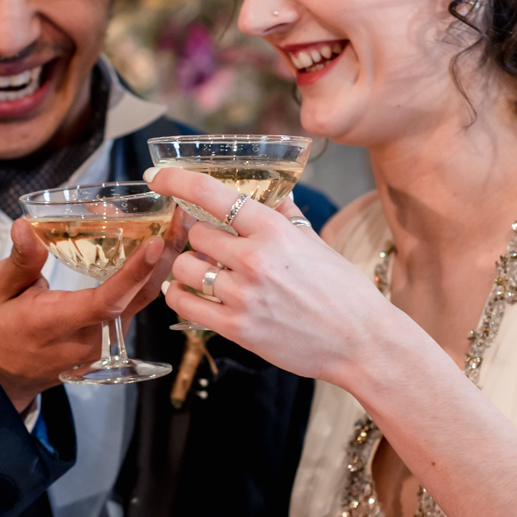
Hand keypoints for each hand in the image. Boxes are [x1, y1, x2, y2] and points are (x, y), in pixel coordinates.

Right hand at [0, 209, 188, 411]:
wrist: (2, 373)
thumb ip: (20, 261)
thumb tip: (24, 227)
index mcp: (57, 324)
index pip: (105, 301)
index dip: (133, 273)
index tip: (156, 243)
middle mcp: (89, 339)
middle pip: (137, 299)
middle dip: (164, 257)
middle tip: (181, 217)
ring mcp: (104, 344)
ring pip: (141, 302)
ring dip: (162, 265)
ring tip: (178, 226)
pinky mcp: (110, 342)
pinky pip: (135, 307)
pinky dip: (149, 277)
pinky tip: (160, 251)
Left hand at [147, 166, 393, 385]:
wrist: (361, 341)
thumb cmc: (342, 290)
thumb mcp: (315, 241)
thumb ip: (285, 214)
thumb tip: (272, 190)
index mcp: (273, 230)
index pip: (211, 194)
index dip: (176, 180)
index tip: (156, 176)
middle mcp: (254, 258)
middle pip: (196, 234)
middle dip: (201, 239)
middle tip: (213, 247)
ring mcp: (243, 294)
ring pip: (185, 267)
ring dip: (189, 267)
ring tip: (205, 271)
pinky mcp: (236, 327)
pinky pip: (185, 303)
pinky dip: (179, 295)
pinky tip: (185, 291)